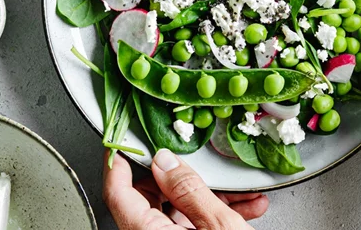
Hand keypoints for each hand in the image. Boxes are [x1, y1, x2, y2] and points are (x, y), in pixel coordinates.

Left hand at [103, 149, 268, 228]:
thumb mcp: (218, 227)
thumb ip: (189, 191)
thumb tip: (166, 161)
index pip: (117, 193)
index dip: (119, 162)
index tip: (125, 140)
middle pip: (148, 200)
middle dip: (178, 180)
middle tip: (196, 165)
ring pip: (175, 214)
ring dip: (208, 199)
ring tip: (240, 195)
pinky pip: (190, 229)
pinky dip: (213, 217)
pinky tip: (243, 210)